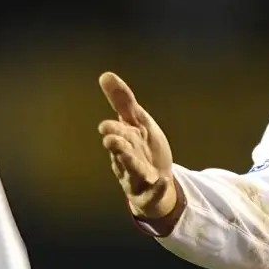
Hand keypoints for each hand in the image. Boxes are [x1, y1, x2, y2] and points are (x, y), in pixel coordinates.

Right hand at [98, 73, 176, 219]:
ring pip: (132, 171)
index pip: (118, 132)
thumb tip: (105, 75)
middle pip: (122, 152)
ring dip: (130, 164)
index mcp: (125, 139)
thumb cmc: (142, 149)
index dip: (113, 130)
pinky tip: (162, 181)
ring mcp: (137, 177)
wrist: (155, 182)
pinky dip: (158, 187)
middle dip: (117, 146)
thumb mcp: (137, 122)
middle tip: (111, 140)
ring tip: (130, 158)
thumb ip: (123, 101)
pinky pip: (153, 192)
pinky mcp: (149, 193)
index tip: (106, 126)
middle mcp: (127, 158)